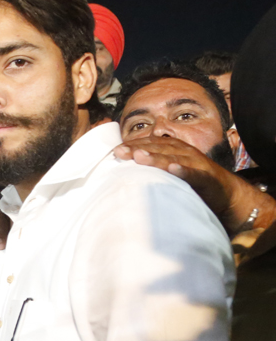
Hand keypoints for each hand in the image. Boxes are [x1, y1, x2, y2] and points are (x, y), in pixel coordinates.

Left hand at [114, 136, 274, 233]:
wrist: (226, 195)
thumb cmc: (190, 184)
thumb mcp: (168, 173)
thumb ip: (151, 170)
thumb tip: (122, 172)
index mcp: (174, 150)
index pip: (150, 145)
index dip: (133, 146)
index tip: (114, 151)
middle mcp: (184, 153)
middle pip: (158, 149)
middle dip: (138, 149)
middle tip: (119, 152)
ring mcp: (196, 164)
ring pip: (173, 158)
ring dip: (156, 157)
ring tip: (139, 157)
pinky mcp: (206, 178)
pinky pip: (194, 174)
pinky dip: (183, 171)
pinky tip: (173, 169)